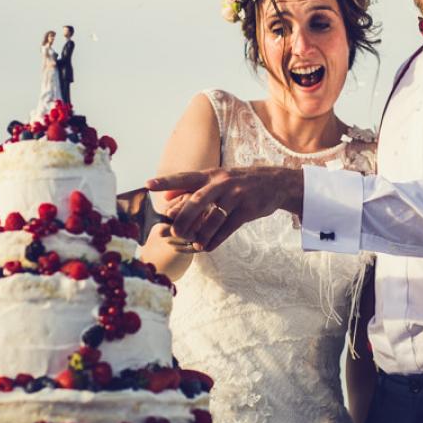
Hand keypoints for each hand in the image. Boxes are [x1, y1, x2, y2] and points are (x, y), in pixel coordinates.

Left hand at [146, 166, 302, 251]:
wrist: (275, 182)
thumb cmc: (239, 183)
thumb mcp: (217, 178)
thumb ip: (192, 187)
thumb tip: (166, 197)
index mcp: (210, 175)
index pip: (184, 178)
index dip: (166, 182)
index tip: (147, 185)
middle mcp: (221, 183)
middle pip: (197, 201)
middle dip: (183, 219)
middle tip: (173, 233)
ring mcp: (236, 195)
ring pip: (213, 219)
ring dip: (200, 235)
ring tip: (194, 245)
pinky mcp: (248, 209)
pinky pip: (228, 228)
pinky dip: (216, 240)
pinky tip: (208, 246)